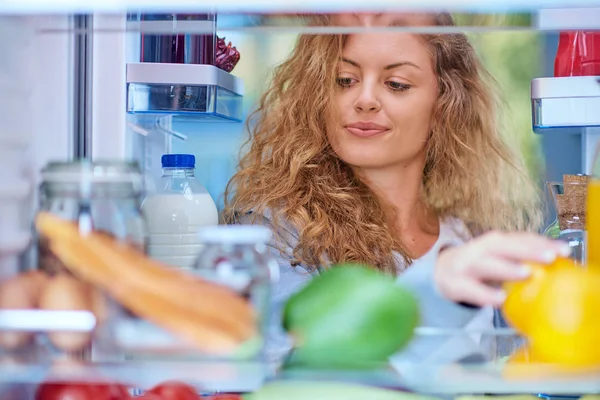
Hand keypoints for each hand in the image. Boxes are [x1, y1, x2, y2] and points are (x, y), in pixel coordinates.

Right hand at [434, 231, 571, 306]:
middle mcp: (479, 249)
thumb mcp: (498, 256)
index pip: (519, 238)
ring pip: (485, 264)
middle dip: (526, 250)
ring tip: (526, 273)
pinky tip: (500, 299)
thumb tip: (559, 263)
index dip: (541, 242)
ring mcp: (465, 266)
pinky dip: (485, 294)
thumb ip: (522, 257)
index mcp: (494, 241)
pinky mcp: (455, 284)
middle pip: (502, 246)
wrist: (441, 272)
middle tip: (550, 257)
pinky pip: (471, 289)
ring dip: (505, 267)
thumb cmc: (480, 265)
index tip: (564, 250)